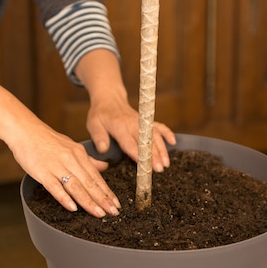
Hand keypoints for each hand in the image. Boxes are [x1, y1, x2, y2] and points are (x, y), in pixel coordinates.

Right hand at [0, 71, 120, 217]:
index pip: (96, 177)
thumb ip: (88, 160)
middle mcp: (71, 161)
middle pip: (90, 183)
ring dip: (89, 202)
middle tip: (114, 212)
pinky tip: (73, 208)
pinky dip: (64, 198)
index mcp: (79, 155)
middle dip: (103, 199)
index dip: (107, 192)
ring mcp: (57, 167)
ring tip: (99, 213)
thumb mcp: (72, 146)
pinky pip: (55, 187)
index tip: (116, 204)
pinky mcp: (43, 172)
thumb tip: (105, 167)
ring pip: (76, 187)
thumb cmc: (47, 140)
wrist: (25, 130)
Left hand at [77, 50, 176, 171]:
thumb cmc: (100, 114)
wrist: (109, 98)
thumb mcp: (93, 124)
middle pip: (146, 142)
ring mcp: (142, 122)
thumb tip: (103, 149)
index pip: (130, 143)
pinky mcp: (147, 121)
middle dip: (154, 156)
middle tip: (160, 169)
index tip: (144, 165)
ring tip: (166, 163)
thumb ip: (98, 137)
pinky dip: (167, 133)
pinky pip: (159, 126)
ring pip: (155, 136)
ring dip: (162, 149)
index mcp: (119, 127)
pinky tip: (173, 142)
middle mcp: (133, 124)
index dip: (138, 155)